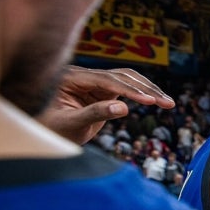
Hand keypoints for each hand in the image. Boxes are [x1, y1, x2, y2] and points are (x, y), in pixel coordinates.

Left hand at [38, 66, 174, 144]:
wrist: (41, 134)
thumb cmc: (49, 129)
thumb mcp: (70, 124)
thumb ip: (94, 114)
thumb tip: (124, 108)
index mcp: (71, 78)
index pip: (107, 80)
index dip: (131, 90)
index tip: (150, 101)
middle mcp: (84, 75)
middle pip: (122, 75)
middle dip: (146, 89)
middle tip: (167, 103)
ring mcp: (93, 82)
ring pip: (127, 78)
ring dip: (148, 89)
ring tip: (168, 103)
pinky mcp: (101, 90)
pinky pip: (126, 87)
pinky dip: (142, 93)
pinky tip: (156, 101)